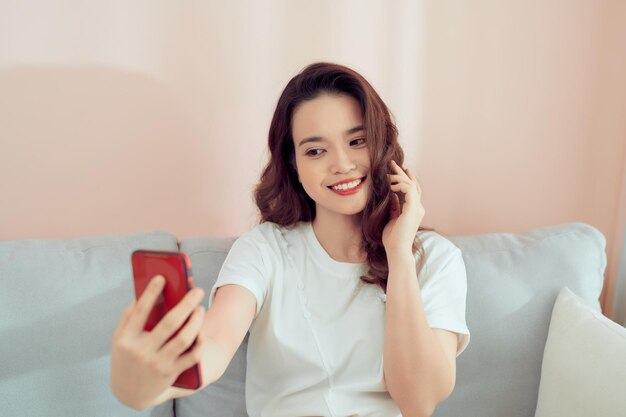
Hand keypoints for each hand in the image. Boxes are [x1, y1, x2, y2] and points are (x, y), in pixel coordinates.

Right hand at [111, 275, 205, 409]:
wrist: (129, 394)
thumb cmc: (126, 357)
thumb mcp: (120, 339)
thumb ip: (129, 316)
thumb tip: (145, 293)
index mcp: (126, 338)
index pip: (140, 310)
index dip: (151, 292)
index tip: (161, 277)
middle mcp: (141, 351)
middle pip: (170, 322)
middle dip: (187, 303)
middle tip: (197, 291)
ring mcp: (157, 363)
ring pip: (184, 338)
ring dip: (196, 321)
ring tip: (200, 309)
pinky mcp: (170, 373)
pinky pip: (191, 356)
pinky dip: (199, 342)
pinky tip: (201, 331)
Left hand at [382, 160, 424, 255]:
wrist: (397, 250)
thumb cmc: (392, 239)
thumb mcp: (391, 219)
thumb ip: (394, 207)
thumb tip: (392, 196)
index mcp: (414, 210)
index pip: (412, 190)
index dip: (405, 179)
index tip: (396, 170)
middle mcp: (418, 208)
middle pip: (413, 185)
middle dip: (402, 173)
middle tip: (393, 163)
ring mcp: (417, 208)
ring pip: (411, 185)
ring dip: (399, 178)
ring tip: (388, 176)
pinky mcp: (413, 209)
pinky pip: (409, 190)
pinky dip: (400, 184)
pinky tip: (391, 185)